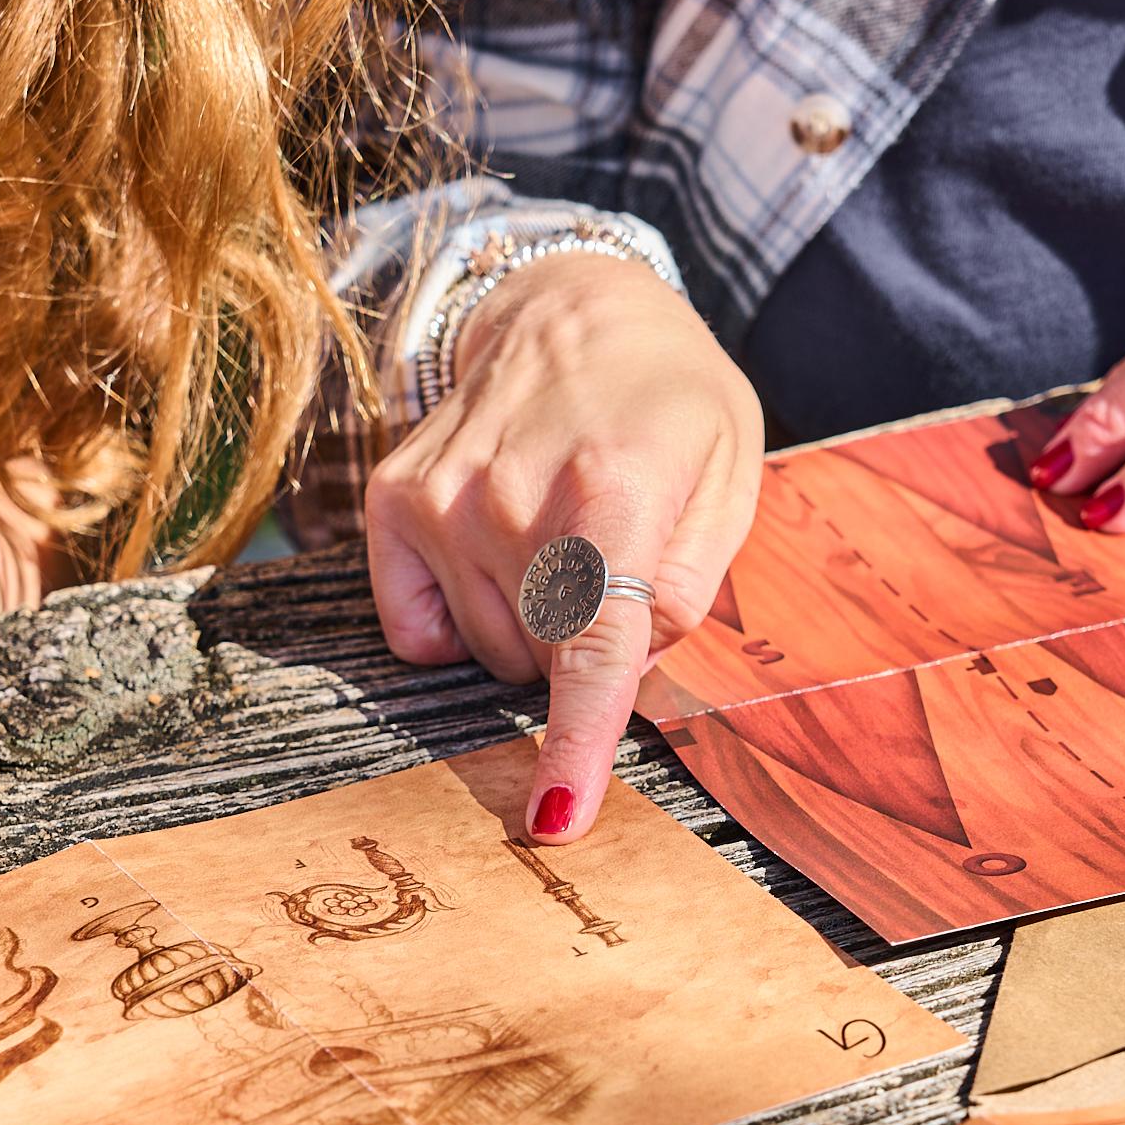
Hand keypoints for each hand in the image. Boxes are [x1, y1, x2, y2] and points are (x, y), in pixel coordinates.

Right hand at [365, 252, 762, 840]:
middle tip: (606, 563)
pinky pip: (422, 631)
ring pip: (488, 655)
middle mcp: (514, 495)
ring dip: (528, 629)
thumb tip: (628, 664)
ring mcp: (443, 499)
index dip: (578, 740)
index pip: (592, 644)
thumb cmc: (666, 403)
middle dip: (583, 648)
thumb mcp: (730, 476)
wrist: (571, 308)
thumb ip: (689, 583)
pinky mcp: (395, 502)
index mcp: (615, 487)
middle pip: (544, 664)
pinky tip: (493, 559)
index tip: (557, 815)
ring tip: (555, 541)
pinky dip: (461, 621)